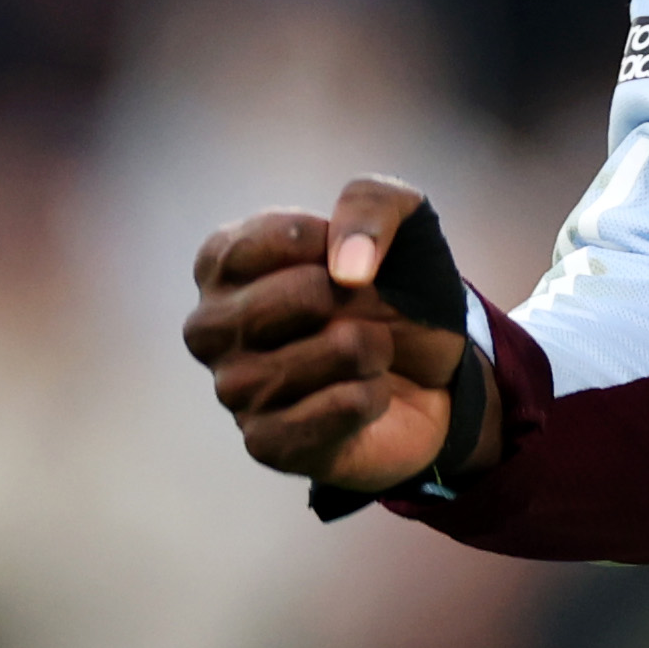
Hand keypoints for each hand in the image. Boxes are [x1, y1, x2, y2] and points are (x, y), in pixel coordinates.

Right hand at [181, 176, 496, 496]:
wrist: (437, 371)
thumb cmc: (397, 288)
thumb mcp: (402, 219)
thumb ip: (371, 205)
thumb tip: (346, 267)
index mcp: (224, 266)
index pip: (254, 243)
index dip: (320, 243)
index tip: (348, 256)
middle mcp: (212, 329)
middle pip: (288, 298)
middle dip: (351, 298)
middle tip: (362, 308)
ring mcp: (234, 390)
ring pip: (323, 354)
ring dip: (370, 346)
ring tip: (368, 352)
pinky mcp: (266, 442)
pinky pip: (339, 407)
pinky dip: (373, 394)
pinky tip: (367, 394)